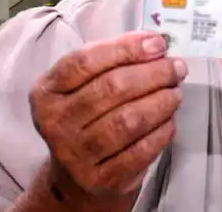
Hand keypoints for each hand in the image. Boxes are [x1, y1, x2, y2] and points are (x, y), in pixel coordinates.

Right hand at [28, 32, 184, 204]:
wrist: (75, 173)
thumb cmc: (83, 116)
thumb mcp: (80, 85)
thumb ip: (109, 61)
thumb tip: (154, 44)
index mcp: (46, 92)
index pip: (84, 61)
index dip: (125, 48)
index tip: (157, 43)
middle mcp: (55, 123)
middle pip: (110, 89)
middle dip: (151, 73)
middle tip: (175, 68)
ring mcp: (76, 154)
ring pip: (128, 120)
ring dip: (160, 102)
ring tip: (174, 92)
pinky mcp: (101, 179)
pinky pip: (140, 151)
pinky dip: (161, 131)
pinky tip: (169, 119)